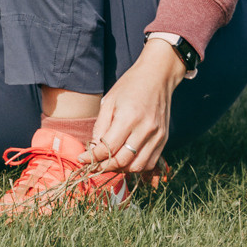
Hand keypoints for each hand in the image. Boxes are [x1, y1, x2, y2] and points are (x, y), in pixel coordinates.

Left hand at [88, 42, 184, 172]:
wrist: (157, 77)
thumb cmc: (129, 87)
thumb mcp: (109, 101)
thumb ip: (101, 127)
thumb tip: (93, 149)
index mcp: (129, 117)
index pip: (109, 147)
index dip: (93, 157)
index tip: (82, 159)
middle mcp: (146, 129)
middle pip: (123, 161)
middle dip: (105, 166)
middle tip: (93, 165)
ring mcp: (158, 136)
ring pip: (138, 166)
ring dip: (121, 169)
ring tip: (109, 163)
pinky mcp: (164, 139)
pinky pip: (150, 162)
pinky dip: (136, 166)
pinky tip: (125, 160)